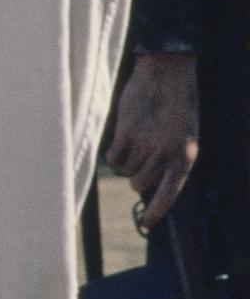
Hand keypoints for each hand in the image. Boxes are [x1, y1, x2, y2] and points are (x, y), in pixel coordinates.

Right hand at [106, 52, 198, 227]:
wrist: (167, 74)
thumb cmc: (178, 107)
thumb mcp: (185, 136)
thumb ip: (172, 160)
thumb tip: (152, 186)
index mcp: (184, 157)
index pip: (168, 194)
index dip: (156, 211)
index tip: (146, 223)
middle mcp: (165, 154)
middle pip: (139, 184)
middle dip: (137, 176)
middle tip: (141, 159)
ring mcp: (144, 144)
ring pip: (124, 170)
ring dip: (126, 161)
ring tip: (136, 140)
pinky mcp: (125, 133)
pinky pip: (112, 157)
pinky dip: (114, 152)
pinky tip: (123, 137)